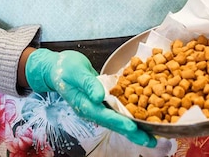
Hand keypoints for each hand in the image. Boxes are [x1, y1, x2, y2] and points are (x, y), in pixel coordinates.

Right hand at [25, 49, 155, 146]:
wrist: (56, 69)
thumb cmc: (64, 68)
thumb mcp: (75, 71)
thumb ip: (88, 84)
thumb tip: (100, 96)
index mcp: (85, 105)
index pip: (106, 116)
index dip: (121, 122)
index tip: (134, 127)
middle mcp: (92, 111)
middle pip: (115, 124)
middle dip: (133, 133)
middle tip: (151, 141)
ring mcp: (97, 109)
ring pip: (118, 122)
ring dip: (134, 129)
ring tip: (152, 136)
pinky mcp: (101, 104)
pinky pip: (117, 113)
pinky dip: (130, 117)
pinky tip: (142, 120)